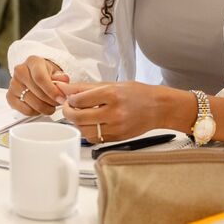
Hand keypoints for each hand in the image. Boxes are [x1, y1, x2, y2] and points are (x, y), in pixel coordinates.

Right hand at [6, 56, 69, 115]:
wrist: (33, 75)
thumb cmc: (46, 73)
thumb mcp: (56, 72)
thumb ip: (61, 77)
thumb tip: (64, 80)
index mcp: (32, 62)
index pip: (40, 77)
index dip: (52, 90)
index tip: (60, 98)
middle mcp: (20, 71)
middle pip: (37, 92)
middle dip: (51, 101)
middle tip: (58, 102)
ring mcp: (13, 84)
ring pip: (32, 103)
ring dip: (45, 108)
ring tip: (50, 105)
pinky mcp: (10, 97)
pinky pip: (26, 111)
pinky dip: (36, 112)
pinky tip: (40, 107)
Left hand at [56, 80, 171, 141]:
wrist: (158, 108)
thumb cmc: (137, 94)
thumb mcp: (111, 84)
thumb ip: (85, 87)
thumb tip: (65, 88)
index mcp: (112, 95)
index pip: (80, 100)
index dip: (70, 99)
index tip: (70, 98)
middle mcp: (114, 112)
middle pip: (79, 117)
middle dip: (68, 112)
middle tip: (68, 107)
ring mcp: (116, 128)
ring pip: (84, 130)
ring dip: (77, 123)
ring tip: (80, 115)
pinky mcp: (117, 138)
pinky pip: (94, 139)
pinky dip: (88, 132)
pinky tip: (91, 124)